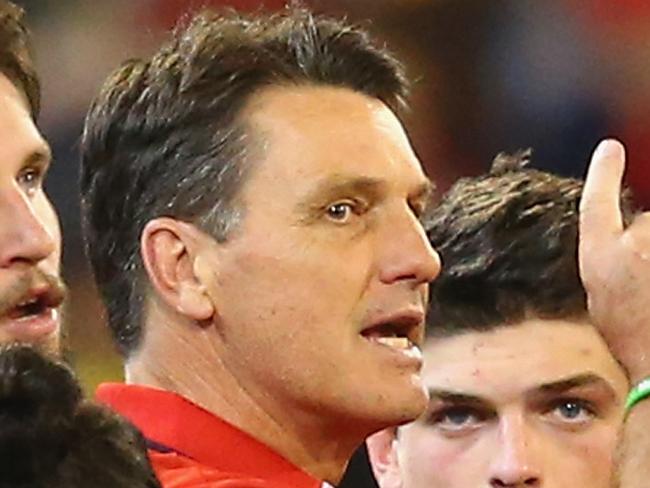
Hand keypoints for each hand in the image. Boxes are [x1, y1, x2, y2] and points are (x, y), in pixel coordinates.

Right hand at [580, 139, 649, 383]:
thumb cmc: (628, 337)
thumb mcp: (601, 296)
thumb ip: (611, 258)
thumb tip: (627, 238)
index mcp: (599, 258)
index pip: (596, 204)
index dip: (602, 173)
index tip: (610, 148)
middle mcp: (631, 248)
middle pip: (647, 223)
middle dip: (648, 242)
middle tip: (645, 277)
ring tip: (647, 283)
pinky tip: (646, 282)